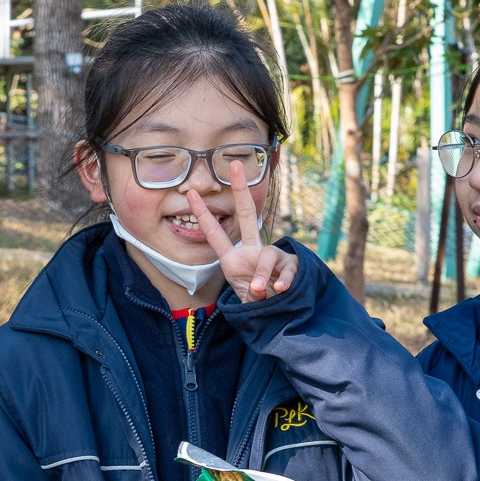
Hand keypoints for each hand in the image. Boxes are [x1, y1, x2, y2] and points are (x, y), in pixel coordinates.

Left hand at [186, 157, 297, 301]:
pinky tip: (280, 290)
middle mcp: (252, 251)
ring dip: (263, 274)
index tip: (190, 193)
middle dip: (240, 189)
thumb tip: (264, 289)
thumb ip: (251, 294)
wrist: (277, 314)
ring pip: (268, 254)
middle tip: (236, 165)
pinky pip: (287, 267)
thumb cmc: (256, 305)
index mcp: (235, 258)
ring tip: (261, 291)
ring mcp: (271, 256)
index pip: (215, 233)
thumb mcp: (246, 300)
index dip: (202, 214)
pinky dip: (284, 280)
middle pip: (247, 214)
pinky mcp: (289, 264)